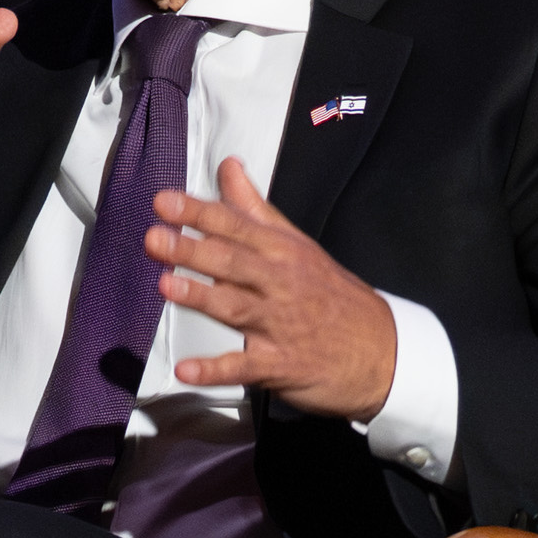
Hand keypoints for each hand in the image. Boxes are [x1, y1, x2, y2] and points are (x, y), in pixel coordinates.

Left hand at [150, 158, 397, 419]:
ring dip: (201, 297)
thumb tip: (228, 167)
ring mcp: (281, 324)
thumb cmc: (330, 293)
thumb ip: (255, 209)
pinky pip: (244, 365)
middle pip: (233, 263)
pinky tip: (186, 370)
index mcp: (283, 251)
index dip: (199, 213)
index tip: (164, 202)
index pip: (236, 226)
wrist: (383, 350)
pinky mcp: (281, 363)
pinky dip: (216, 369)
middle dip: (193, 250)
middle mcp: (281, 283)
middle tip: (154, 238)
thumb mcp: (297, 245)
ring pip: (236, 307)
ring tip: (166, 285)